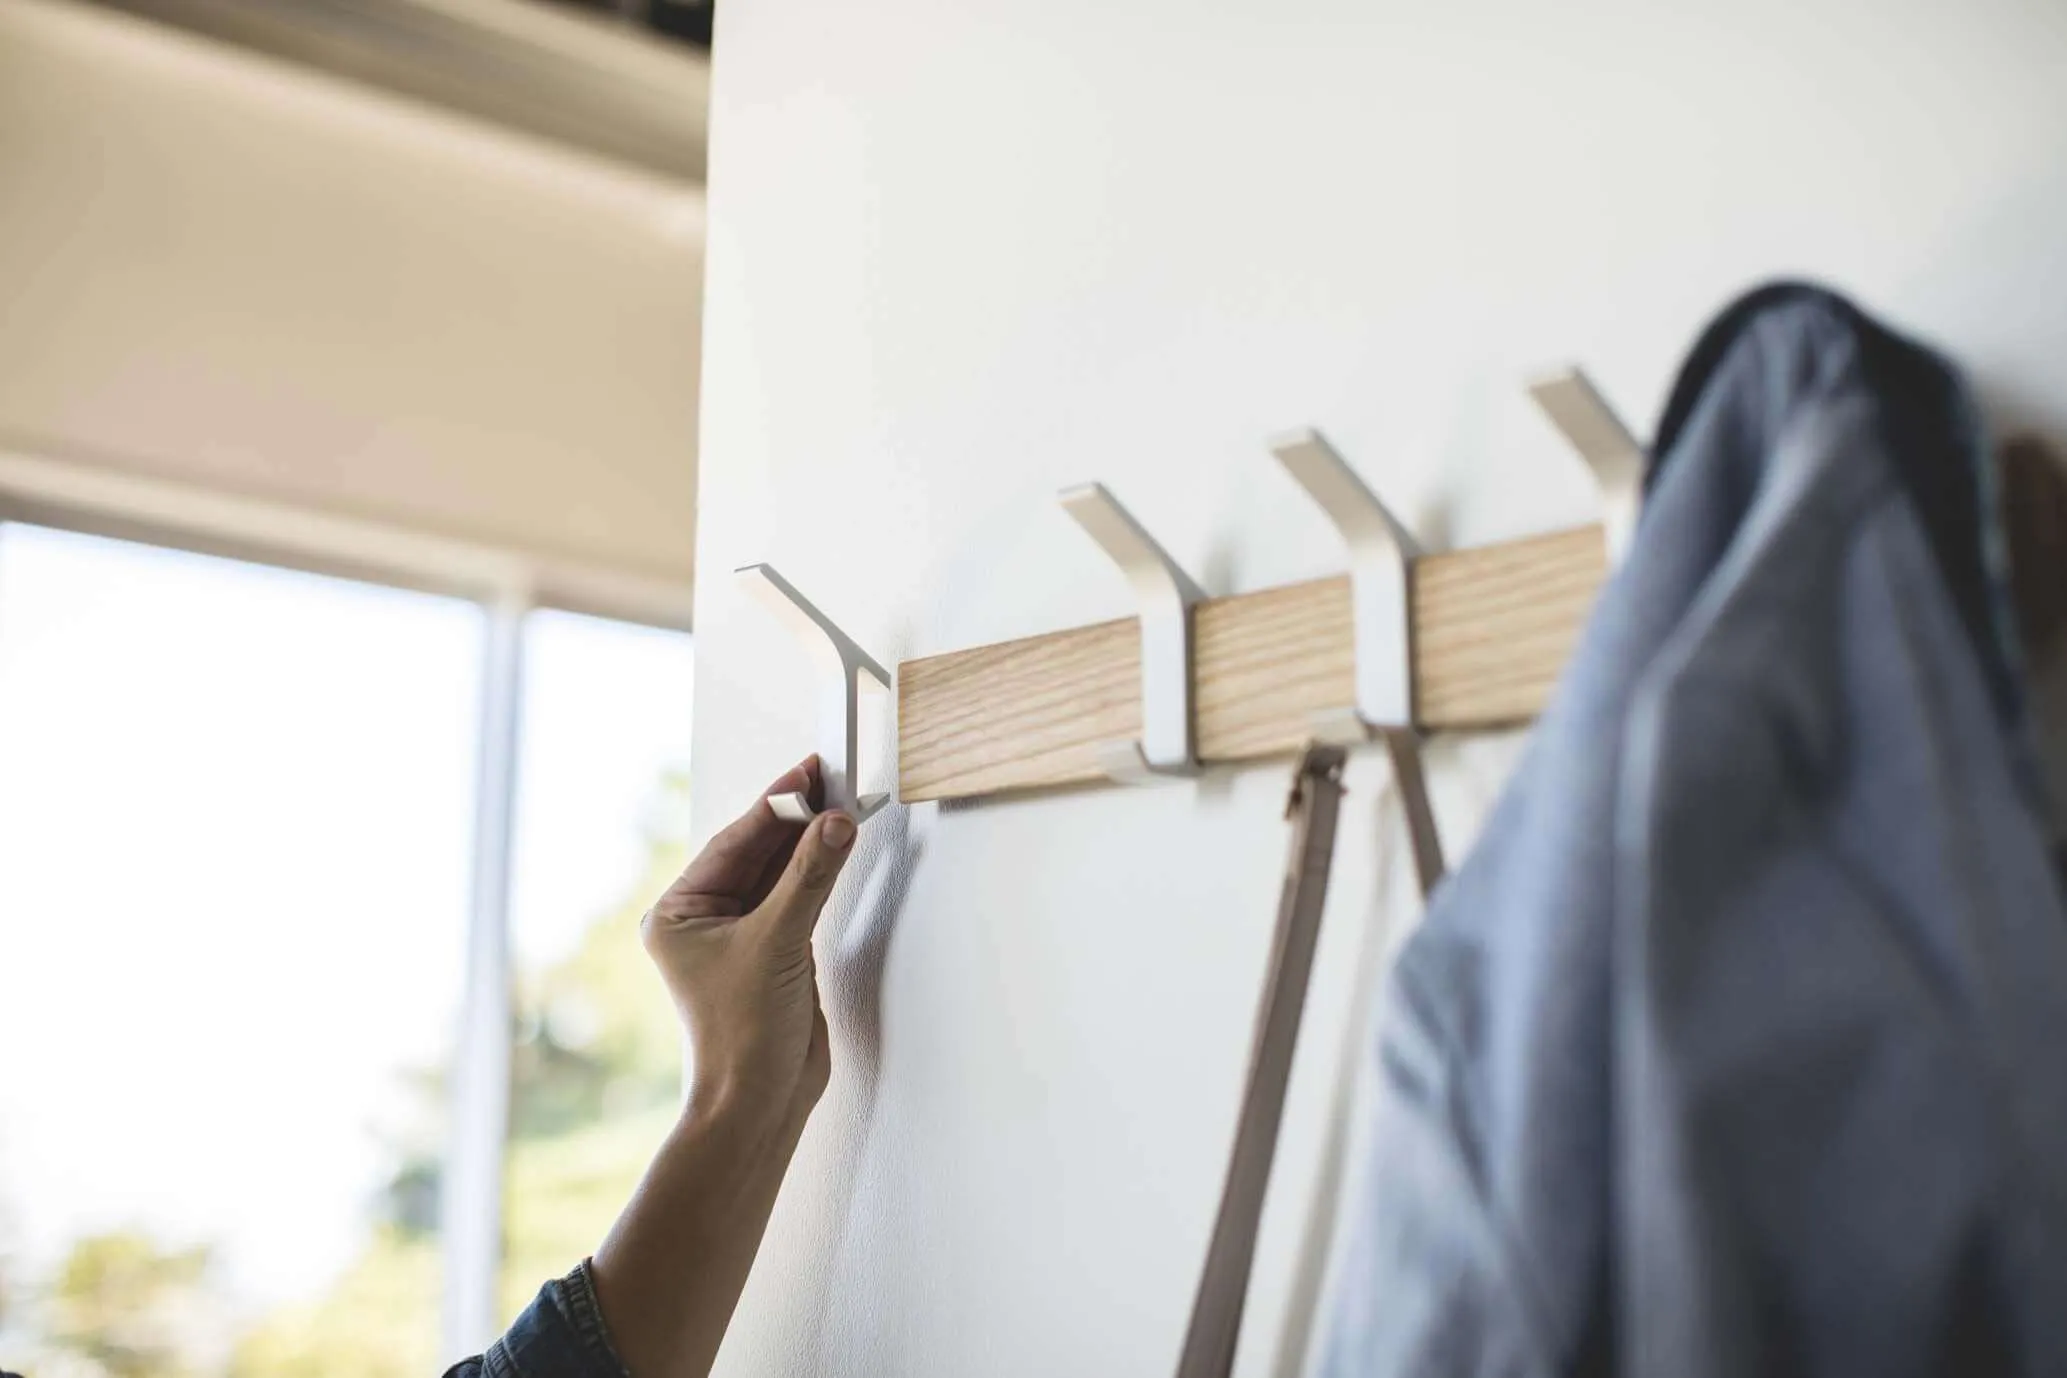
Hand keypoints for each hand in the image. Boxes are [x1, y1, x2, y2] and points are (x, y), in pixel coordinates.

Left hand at [640, 755, 856, 1132]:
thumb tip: (832, 824)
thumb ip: (808, 879)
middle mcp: (704, 920)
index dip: (773, 805)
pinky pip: (798, 897)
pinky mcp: (774, 951)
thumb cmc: (741, 1035)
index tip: (807, 773)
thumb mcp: (775, 943)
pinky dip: (819, 873)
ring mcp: (741, 935)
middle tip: (830, 779)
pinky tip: (839, 847)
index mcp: (677, 913)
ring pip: (779, 873)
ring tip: (842, 804)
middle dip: (794, 818)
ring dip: (810, 843)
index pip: (732, 843)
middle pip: (755, 852)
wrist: (760, 1100)